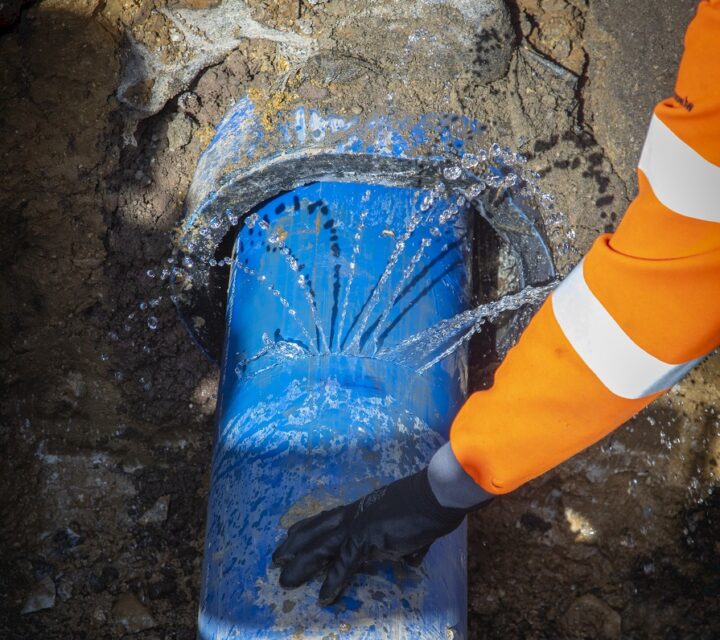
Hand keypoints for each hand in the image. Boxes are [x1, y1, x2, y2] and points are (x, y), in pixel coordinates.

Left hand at [272, 467, 474, 604]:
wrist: (435, 496)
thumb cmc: (428, 506)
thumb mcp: (411, 526)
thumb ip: (407, 544)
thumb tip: (411, 558)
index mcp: (363, 509)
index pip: (328, 518)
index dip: (308, 527)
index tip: (290, 533)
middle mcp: (355, 514)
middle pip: (317, 530)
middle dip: (295, 545)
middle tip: (275, 558)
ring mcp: (359, 525)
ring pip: (322, 547)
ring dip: (302, 565)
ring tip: (284, 580)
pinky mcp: (367, 537)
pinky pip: (345, 563)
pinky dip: (333, 580)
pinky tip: (322, 595)